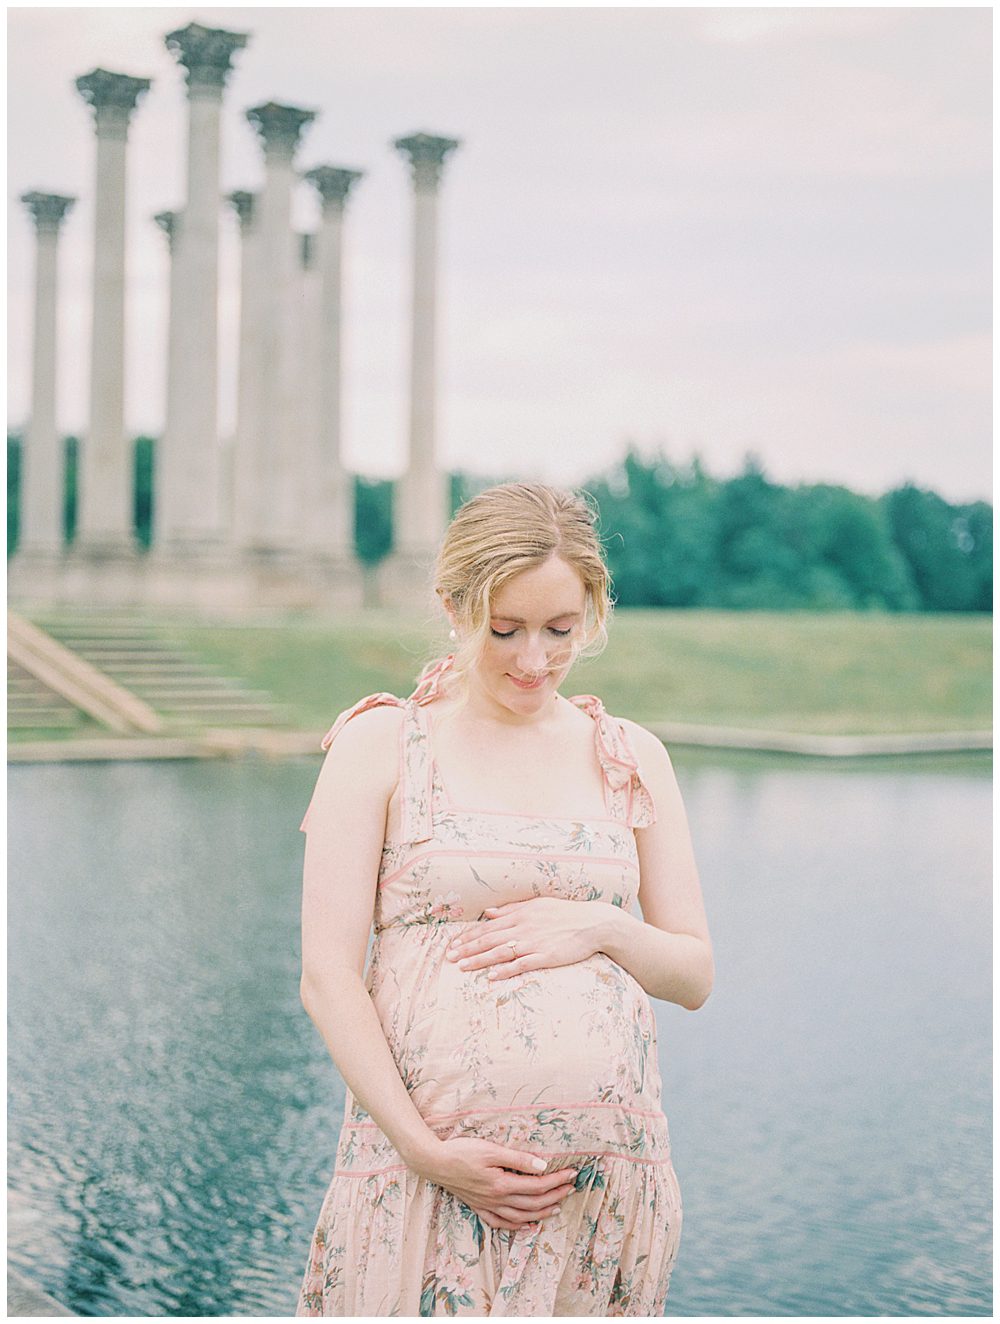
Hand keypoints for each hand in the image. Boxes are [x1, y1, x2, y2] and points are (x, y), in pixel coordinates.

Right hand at [412, 1135, 577, 1230]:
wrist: (434, 1162)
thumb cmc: (462, 1152)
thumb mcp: (491, 1150)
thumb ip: (518, 1159)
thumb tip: (542, 1166)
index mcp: (502, 1184)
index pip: (537, 1185)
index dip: (557, 1180)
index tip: (572, 1174)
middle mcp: (497, 1199)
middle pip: (533, 1202)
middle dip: (555, 1196)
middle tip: (571, 1188)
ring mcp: (487, 1206)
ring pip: (521, 1216)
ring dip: (541, 1213)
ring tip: (557, 1208)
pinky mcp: (479, 1207)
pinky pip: (502, 1223)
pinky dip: (517, 1226)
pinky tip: (527, 1225)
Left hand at [445, 897, 610, 980]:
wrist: (593, 923)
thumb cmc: (565, 913)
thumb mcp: (537, 905)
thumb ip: (511, 909)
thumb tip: (488, 912)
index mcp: (520, 915)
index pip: (488, 926)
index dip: (468, 936)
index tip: (453, 944)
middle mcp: (523, 927)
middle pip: (489, 939)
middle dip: (467, 949)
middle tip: (449, 958)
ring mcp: (534, 942)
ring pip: (500, 952)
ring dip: (479, 960)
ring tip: (462, 967)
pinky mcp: (546, 956)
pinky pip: (521, 965)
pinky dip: (505, 970)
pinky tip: (491, 976)